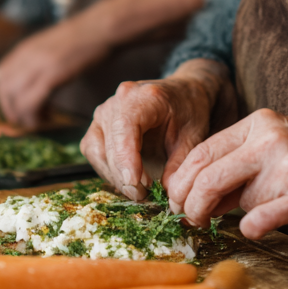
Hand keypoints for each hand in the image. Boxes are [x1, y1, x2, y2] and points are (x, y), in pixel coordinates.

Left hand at [0, 18, 108, 126]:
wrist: (99, 27)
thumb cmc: (82, 36)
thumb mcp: (51, 46)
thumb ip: (37, 60)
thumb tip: (32, 82)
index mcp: (25, 48)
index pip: (2, 74)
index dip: (5, 94)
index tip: (17, 106)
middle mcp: (26, 55)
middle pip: (4, 88)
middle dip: (10, 108)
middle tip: (24, 119)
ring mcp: (38, 64)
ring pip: (15, 97)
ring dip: (21, 115)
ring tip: (35, 121)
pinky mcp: (52, 74)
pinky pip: (31, 101)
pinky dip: (33, 115)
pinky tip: (43, 118)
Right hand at [80, 58, 234, 200]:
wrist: (182, 93)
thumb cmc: (189, 110)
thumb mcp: (193, 136)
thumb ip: (180, 164)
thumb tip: (167, 194)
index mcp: (143, 97)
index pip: (125, 129)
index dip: (126, 160)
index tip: (135, 186)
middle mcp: (118, 101)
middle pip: (108, 144)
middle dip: (123, 176)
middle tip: (144, 196)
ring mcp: (104, 111)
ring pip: (95, 150)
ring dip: (113, 175)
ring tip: (138, 189)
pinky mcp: (99, 124)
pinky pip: (93, 150)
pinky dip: (107, 169)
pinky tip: (128, 179)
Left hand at [165, 109, 287, 239]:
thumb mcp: (272, 149)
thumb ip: (235, 166)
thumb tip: (193, 195)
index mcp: (257, 123)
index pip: (201, 151)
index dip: (181, 182)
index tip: (177, 201)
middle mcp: (270, 138)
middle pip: (207, 176)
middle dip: (190, 205)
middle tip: (190, 220)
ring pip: (232, 198)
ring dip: (227, 215)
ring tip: (237, 217)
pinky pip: (260, 219)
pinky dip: (251, 228)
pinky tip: (256, 227)